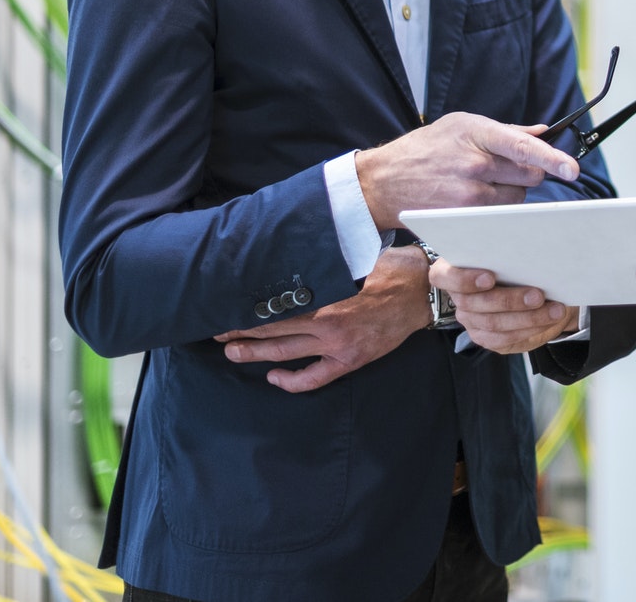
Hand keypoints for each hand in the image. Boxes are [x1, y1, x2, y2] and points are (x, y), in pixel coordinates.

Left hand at [215, 246, 430, 391]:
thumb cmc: (388, 269)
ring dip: (255, 353)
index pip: (274, 305)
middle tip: (216, 333)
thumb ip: (323, 264)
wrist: (420, 294)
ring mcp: (336, 345)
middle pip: (272, 330)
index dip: (247, 309)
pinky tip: (274, 377)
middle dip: (241, 331)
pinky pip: (313, 378)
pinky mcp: (348, 360)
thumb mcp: (354, 258)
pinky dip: (291, 381)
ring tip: (232, 352)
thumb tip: (292, 253)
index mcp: (325, 295)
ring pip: (285, 352)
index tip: (225, 307)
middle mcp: (326, 323)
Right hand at [356, 112, 580, 228]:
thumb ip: (505, 130)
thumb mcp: (461, 125)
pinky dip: (496, 211)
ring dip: (511, 193)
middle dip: (527, 172)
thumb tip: (543, 132)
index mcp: (476, 133)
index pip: (523, 146)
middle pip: (529, 175)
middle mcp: (474, 165)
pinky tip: (475, 200)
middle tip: (504, 168)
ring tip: (482, 184)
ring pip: (517, 199)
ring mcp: (468, 195)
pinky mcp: (463, 218)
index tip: (573, 169)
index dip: (552, 158)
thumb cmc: (425, 148)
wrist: (384, 180)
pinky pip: (499, 218)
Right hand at [429, 260, 578, 354]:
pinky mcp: (485, 337)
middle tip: (538, 295)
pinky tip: (548, 320)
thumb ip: (504, 252)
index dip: (464, 279)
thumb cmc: (511, 264)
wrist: (525, 290)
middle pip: (475, 303)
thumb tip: (526, 248)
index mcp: (451, 270)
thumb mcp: (506, 253)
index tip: (490, 277)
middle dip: (510, 300)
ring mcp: (470, 320)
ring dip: (528, 317)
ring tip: (553, 309)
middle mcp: (458, 297)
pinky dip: (530, 328)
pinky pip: (504, 338)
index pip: (443, 276)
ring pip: (494, 323)